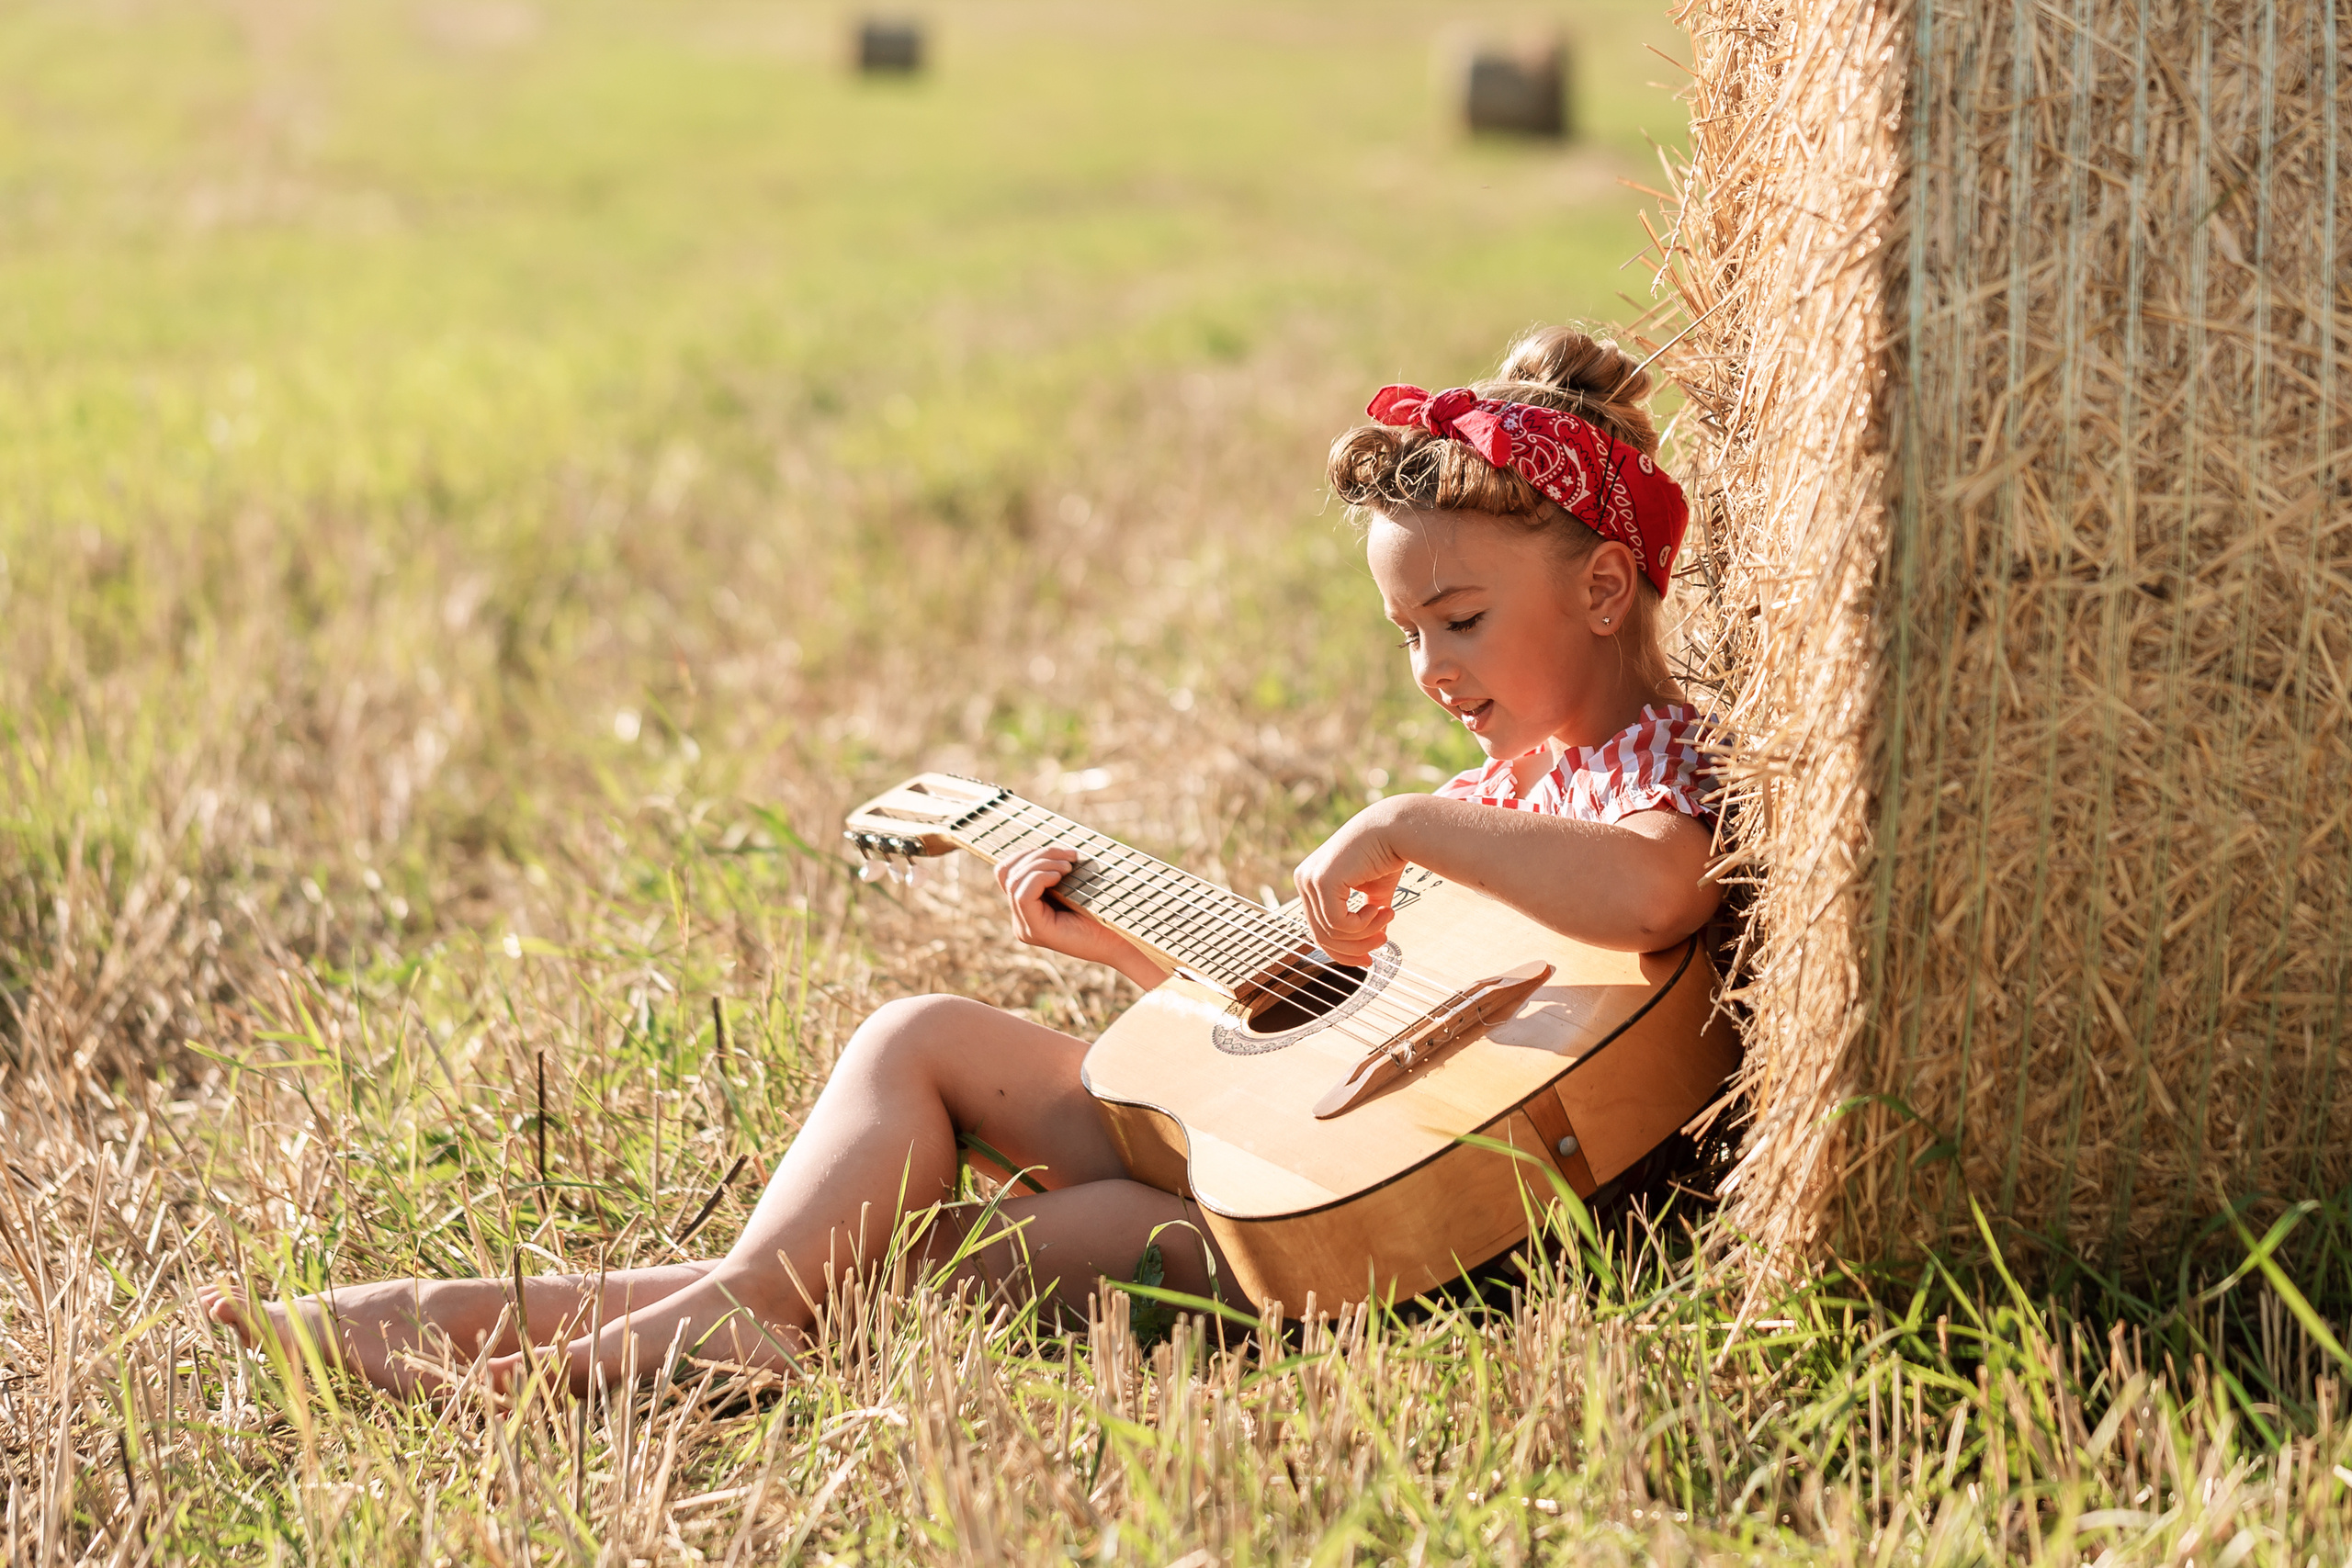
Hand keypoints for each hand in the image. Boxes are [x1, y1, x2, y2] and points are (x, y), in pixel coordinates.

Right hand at [997, 844, 1167, 986]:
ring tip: (1070, 866)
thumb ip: (1053, 871)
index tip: (1064, 854)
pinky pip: (1023, 895)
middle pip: (1008, 873)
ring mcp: (1026, 928)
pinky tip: (1062, 876)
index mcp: (1028, 909)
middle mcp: (1021, 921)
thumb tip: (1044, 849)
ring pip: (1014, 882)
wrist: (1125, 939)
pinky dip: (1040, 877)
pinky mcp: (1037, 932)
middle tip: (1071, 857)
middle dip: (1039, 855)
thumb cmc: (1106, 911)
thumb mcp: (1074, 884)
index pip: (1007, 872)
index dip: (1028, 854)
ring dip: (1042, 864)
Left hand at [1292, 799, 1409, 965]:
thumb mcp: (1371, 893)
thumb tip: (1369, 944)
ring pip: (1331, 933)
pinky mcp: (1321, 881)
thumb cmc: (1386, 855)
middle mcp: (1303, 879)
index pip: (1318, 929)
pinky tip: (1379, 908)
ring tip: (1387, 918)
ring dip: (1365, 934)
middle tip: (1383, 942)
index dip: (1343, 951)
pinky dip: (1362, 924)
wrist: (1396, 828)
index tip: (1368, 960)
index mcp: (1310, 881)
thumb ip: (1363, 917)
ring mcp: (1308, 879)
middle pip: (1321, 936)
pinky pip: (1337, 923)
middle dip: (1355, 947)